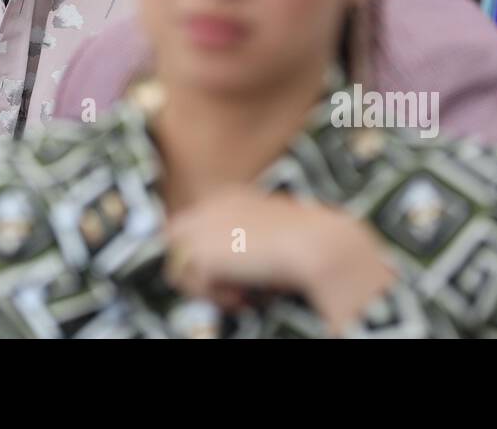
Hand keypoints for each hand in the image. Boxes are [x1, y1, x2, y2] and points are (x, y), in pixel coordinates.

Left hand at [165, 188, 396, 334]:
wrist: (321, 245)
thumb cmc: (312, 245)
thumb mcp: (274, 236)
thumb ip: (247, 243)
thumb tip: (233, 272)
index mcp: (231, 197)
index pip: (194, 224)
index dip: (208, 253)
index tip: (233, 274)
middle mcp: (211, 206)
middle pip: (175, 240)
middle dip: (196, 267)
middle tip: (231, 288)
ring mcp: (202, 227)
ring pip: (178, 267)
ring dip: (207, 287)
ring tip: (240, 294)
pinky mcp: (200, 253)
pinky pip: (195, 287)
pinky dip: (219, 299)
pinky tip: (245, 297)